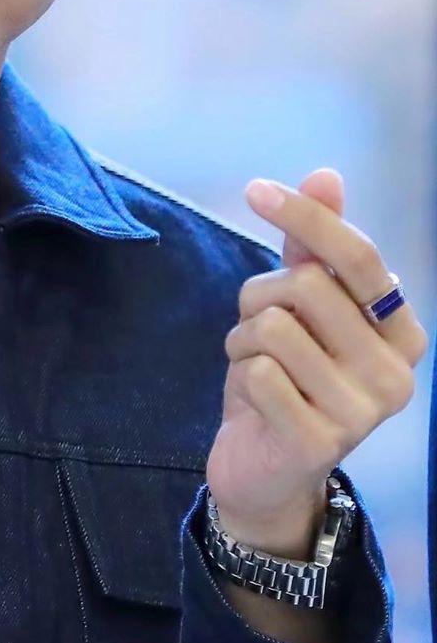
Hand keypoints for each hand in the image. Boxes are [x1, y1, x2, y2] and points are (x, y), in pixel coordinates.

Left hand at [205, 167, 428, 556]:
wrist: (265, 468)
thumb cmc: (287, 376)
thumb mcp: (299, 308)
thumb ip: (315, 247)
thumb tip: (326, 174)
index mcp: (401, 333)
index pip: (358, 257)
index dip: (306, 218)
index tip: (256, 189)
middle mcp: (396, 374)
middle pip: (305, 287)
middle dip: (259, 299)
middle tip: (258, 331)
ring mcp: (362, 414)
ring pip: (273, 327)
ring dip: (243, 341)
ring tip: (258, 368)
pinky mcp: (319, 443)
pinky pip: (258, 373)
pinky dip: (240, 375)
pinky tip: (255, 402)